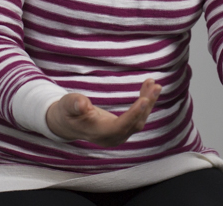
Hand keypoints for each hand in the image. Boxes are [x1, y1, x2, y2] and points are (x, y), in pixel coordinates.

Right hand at [45, 78, 161, 146]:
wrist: (68, 123)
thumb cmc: (66, 112)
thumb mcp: (66, 105)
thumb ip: (74, 104)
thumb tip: (82, 104)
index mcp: (99, 134)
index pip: (120, 126)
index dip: (133, 114)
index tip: (144, 100)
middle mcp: (112, 138)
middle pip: (134, 123)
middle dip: (146, 105)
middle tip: (156, 86)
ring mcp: (119, 135)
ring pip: (139, 121)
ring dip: (148, 102)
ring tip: (153, 84)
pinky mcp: (123, 129)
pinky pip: (137, 117)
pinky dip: (144, 103)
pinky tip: (147, 88)